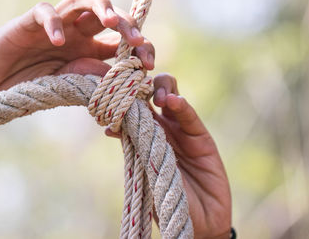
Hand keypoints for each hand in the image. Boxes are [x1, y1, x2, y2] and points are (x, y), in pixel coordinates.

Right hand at [0, 0, 154, 98]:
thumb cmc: (32, 84)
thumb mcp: (69, 83)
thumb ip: (94, 77)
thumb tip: (128, 76)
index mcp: (88, 47)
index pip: (119, 39)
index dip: (139, 46)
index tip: (150, 64)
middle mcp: (76, 31)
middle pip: (107, 14)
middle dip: (127, 24)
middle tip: (139, 41)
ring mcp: (55, 23)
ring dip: (101, 7)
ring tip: (112, 24)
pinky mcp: (29, 22)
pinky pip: (45, 12)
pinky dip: (53, 23)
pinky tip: (59, 41)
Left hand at [106, 74, 231, 238]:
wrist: (196, 222)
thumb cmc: (164, 200)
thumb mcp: (144, 172)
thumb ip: (133, 148)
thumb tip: (109, 128)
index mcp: (142, 136)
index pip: (133, 107)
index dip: (125, 94)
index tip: (115, 90)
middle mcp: (160, 128)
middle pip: (150, 94)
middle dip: (142, 86)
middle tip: (136, 92)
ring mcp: (180, 130)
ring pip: (170, 95)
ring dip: (161, 89)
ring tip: (156, 98)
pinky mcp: (200, 136)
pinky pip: (189, 116)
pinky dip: (181, 105)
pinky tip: (172, 101)